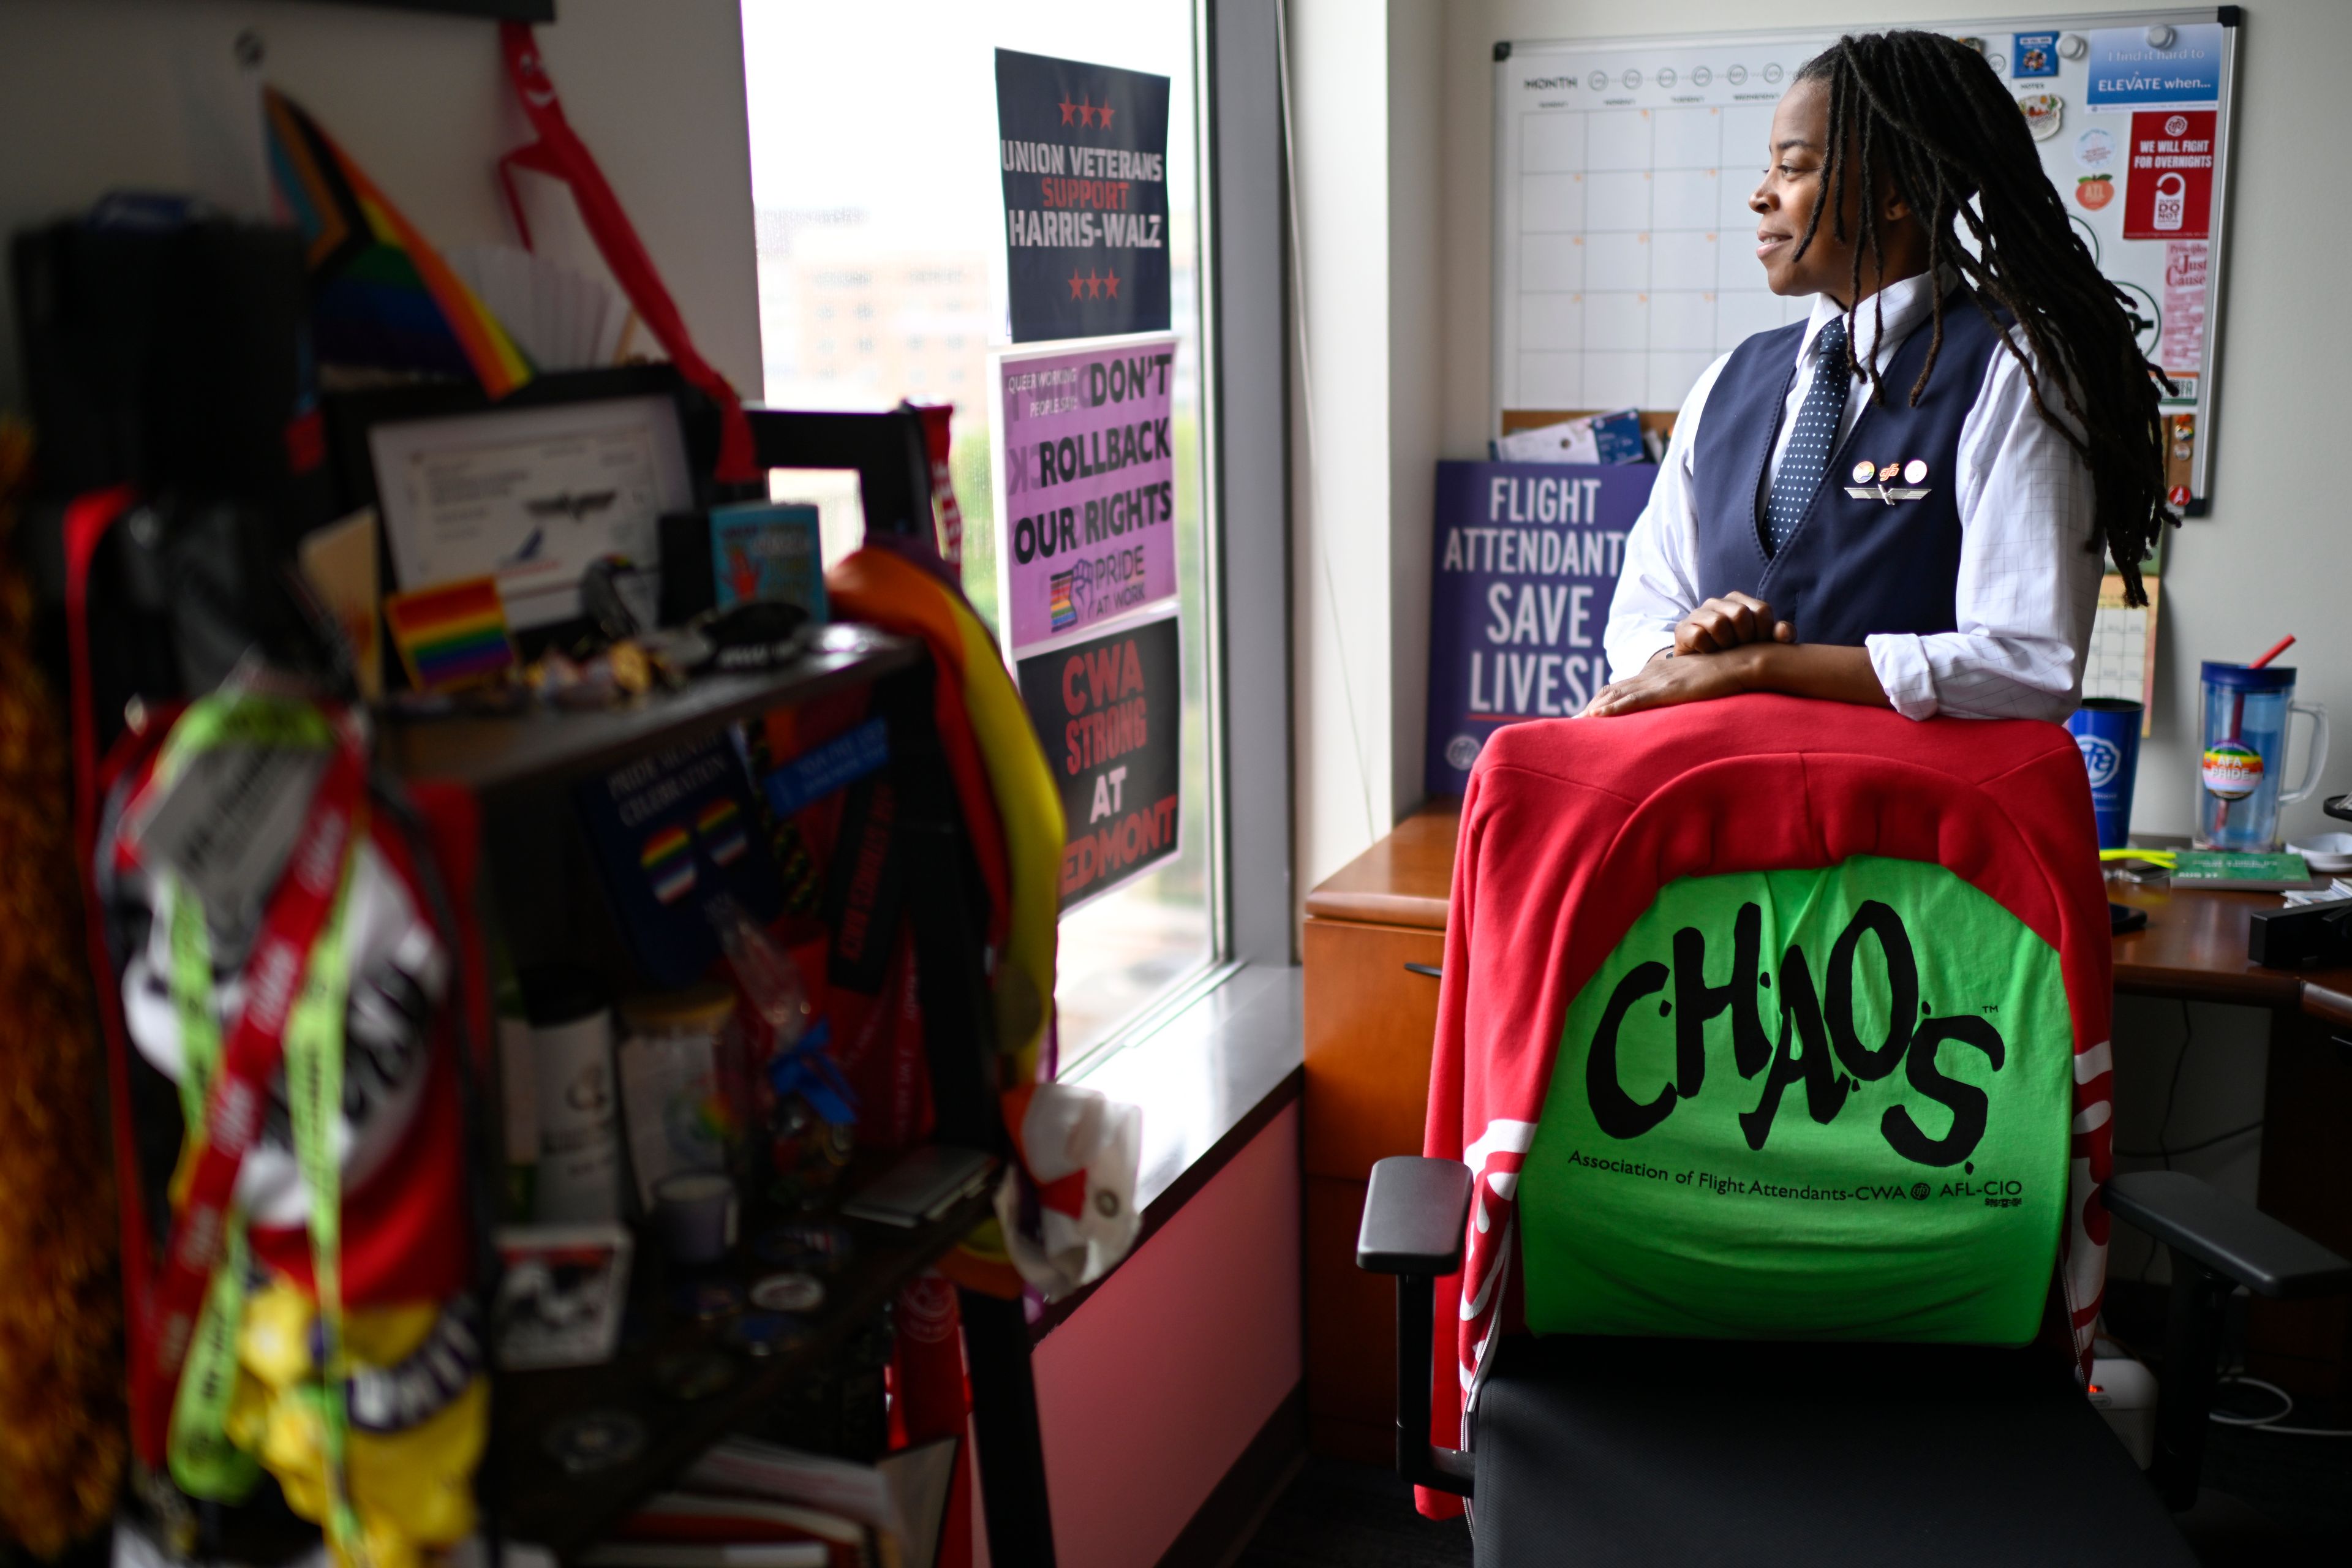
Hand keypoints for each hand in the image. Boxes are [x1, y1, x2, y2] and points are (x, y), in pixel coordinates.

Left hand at [1583, 646, 1758, 717]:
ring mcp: (1658, 681)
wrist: (1742, 663)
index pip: (1624, 688)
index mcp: (1658, 674)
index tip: (1588, 715)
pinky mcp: (1667, 689)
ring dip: (1595, 709)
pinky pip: (1634, 700)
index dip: (1605, 701)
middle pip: (1613, 691)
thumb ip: (1685, 694)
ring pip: (1617, 695)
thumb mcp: (1697, 686)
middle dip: (1592, 707)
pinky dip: (1613, 709)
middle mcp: (1652, 674)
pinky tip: (1596, 717)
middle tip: (1570, 722)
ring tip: (1574, 723)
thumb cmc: (1725, 675)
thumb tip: (1682, 708)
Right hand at [1674, 593, 1793, 655]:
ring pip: (1718, 623)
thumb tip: (1784, 632)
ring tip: (1723, 652)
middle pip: (1740, 614)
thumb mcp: (1761, 644)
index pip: (1761, 610)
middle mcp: (1717, 602)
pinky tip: (1708, 655)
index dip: (1764, 632)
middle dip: (1744, 638)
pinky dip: (1707, 649)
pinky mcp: (1682, 628)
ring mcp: (1698, 613)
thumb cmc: (1735, 653)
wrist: (1701, 669)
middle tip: (1739, 650)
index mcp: (1738, 601)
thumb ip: (1778, 636)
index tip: (1758, 645)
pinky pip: (1699, 635)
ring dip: (1724, 644)